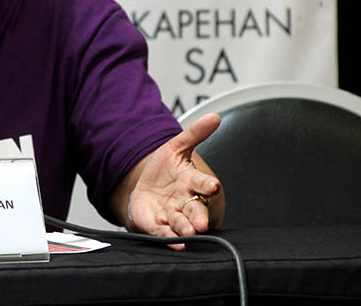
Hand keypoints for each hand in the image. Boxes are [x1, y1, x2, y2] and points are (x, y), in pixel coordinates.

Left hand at [124, 113, 222, 248]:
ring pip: (182, 224)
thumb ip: (195, 133)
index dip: (207, 185)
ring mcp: (172, 214)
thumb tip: (215, 116)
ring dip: (186, 229)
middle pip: (195, 209)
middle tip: (202, 223)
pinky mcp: (158, 225)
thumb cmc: (165, 169)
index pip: (202, 183)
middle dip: (199, 216)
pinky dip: (170, 239)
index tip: (213, 186)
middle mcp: (185, 201)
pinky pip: (165, 233)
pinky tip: (175, 243)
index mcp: (190, 181)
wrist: (145, 186)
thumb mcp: (176, 147)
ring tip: (189, 234)